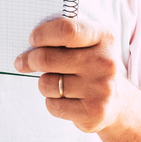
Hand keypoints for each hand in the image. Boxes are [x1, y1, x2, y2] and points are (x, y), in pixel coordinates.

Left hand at [14, 18, 127, 132]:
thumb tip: (29, 46)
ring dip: (44, 83)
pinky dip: (52, 102)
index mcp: (104, 38)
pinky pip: (53, 105)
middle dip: (30, 60)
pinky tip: (65, 99)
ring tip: (56, 83)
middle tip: (23, 62)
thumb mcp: (87, 44)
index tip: (32, 40)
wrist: (117, 102)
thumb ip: (63, 38)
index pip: (66, 30)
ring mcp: (101, 88)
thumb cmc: (91, 67)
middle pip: (47, 58)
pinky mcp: (93, 112)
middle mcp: (105, 62)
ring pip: (47, 83)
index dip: (42, 34)